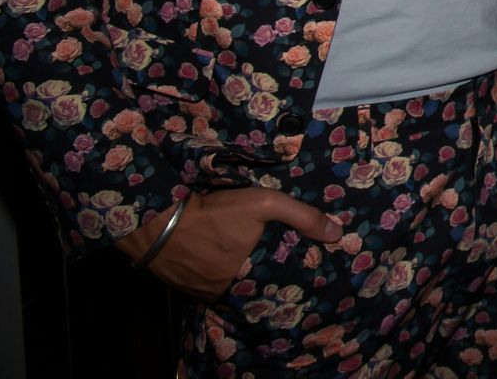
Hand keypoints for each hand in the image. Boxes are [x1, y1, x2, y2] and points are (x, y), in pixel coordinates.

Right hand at [114, 186, 342, 300]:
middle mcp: (228, 291)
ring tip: (248, 256)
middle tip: (271, 255)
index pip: (279, 280)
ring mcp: (205, 292)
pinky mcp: (187, 288)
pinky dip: (219, 274)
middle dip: (265, 272)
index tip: (302, 262)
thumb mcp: (264, 204)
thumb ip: (302, 216)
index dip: (290, 271)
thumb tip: (338, 233)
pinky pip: (211, 283)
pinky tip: (222, 258)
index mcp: (250, 274)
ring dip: (240, 273)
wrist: (159, 221)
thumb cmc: (216, 211)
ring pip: (232, 284)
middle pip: (255, 283)